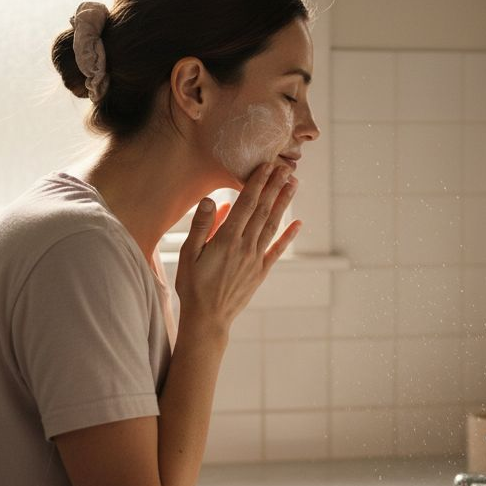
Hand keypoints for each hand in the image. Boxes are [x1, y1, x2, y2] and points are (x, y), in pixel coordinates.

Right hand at [175, 162, 300, 330]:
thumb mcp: (188, 254)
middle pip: (263, 210)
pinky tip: (298, 223)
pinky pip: (277, 250)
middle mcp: (245, 246)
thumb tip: (213, 199)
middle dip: (274, 187)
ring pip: (272, 225)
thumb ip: (201, 226)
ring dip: (283, 204)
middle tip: (286, 167)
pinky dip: (288, 236)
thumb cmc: (193, 285)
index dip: (257, 183)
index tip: (267, 166)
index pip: (246, 204)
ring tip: (293, 185)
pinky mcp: (260, 272)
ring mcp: (255, 259)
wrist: (207, 318)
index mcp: (226, 239)